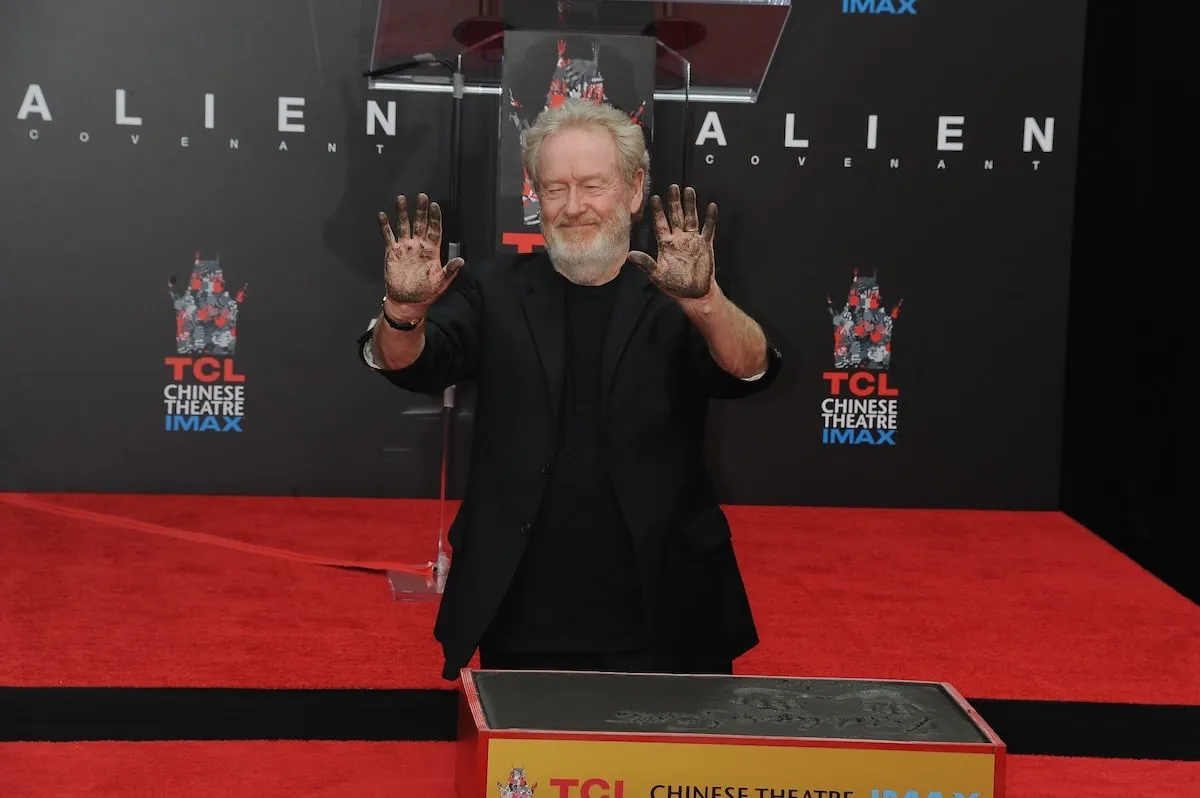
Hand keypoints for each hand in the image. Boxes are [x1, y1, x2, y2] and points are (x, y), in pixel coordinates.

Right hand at [378, 193, 463, 307]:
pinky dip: (385, 226)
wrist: (407, 301)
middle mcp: (418, 246)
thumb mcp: (440, 282)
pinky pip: (388, 236)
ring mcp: (405, 247)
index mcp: (431, 251)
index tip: (435, 206)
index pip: (434, 230)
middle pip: (420, 223)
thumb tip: (461, 261)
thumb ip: (450, 270)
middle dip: (421, 210)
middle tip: (422, 196)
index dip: (435, 218)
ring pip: (404, 226)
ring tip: (401, 199)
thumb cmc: (425, 292)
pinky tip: (382, 215)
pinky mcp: (392, 252)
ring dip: (402, 213)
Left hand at [628, 185, 716, 301]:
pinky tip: (711, 206)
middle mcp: (679, 239)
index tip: (654, 198)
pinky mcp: (705, 245)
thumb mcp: (658, 274)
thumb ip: (646, 263)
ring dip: (690, 205)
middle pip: (676, 216)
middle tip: (672, 187)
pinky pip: (708, 229)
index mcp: (666, 244)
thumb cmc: (674, 285)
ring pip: (691, 218)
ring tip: (689, 190)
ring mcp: (692, 240)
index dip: (657, 211)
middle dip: (674, 202)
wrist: (693, 293)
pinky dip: (710, 218)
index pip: (660, 223)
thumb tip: (630, 255)